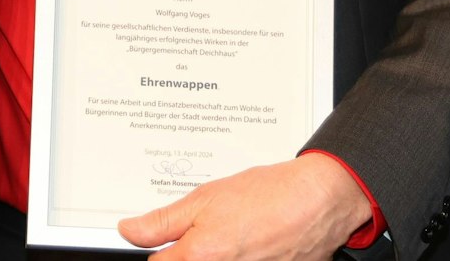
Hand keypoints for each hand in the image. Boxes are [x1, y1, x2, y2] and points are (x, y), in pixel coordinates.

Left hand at [117, 156, 369, 259]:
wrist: (319, 201)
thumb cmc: (269, 195)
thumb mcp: (205, 198)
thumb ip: (162, 222)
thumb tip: (129, 231)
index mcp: (199, 257)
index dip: (158, 249)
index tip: (163, 242)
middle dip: (190, 251)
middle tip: (212, 231)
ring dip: (217, 255)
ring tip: (238, 234)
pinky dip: (242, 257)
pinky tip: (253, 243)